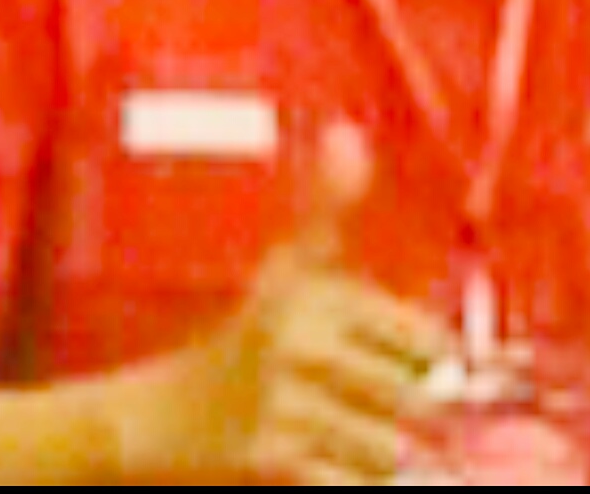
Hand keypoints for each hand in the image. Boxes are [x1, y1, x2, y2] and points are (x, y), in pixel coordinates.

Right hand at [117, 122, 453, 484]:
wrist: (164, 416)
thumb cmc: (252, 332)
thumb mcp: (291, 265)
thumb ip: (330, 208)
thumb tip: (345, 131)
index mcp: (313, 289)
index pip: (423, 339)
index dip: (424, 357)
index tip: (407, 358)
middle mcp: (300, 341)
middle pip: (411, 396)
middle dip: (404, 410)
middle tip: (370, 402)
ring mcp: (283, 404)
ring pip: (388, 448)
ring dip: (381, 454)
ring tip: (350, 435)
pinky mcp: (269, 459)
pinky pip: (350, 484)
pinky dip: (353, 483)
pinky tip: (332, 468)